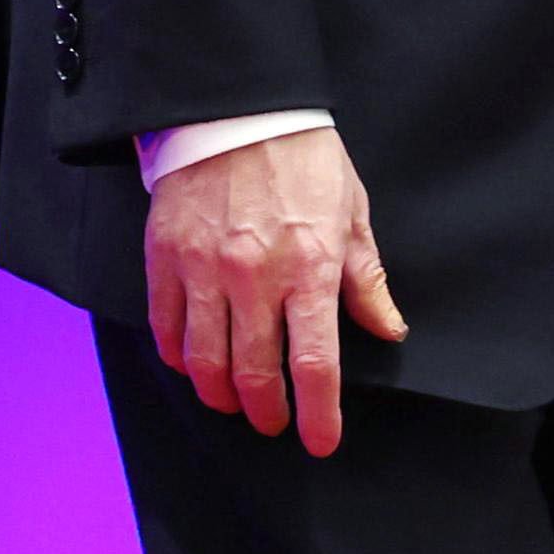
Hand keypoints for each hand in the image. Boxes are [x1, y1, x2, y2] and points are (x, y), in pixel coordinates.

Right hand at [143, 126, 408, 457]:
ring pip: (205, 362)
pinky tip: (194, 366)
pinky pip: (166, 329)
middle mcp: (256, 278)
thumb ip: (366, 279)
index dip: (318, 412)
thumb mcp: (352, 211)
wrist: (238, 111)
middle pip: (255, 373)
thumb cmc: (305, 158)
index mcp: (311, 266)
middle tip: (274, 424)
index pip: (314, 362)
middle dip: (266, 412)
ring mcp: (204, 271)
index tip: (320, 442)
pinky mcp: (165, 260)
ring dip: (220, 395)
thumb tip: (388, 329)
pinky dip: (180, 359)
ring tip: (235, 403)